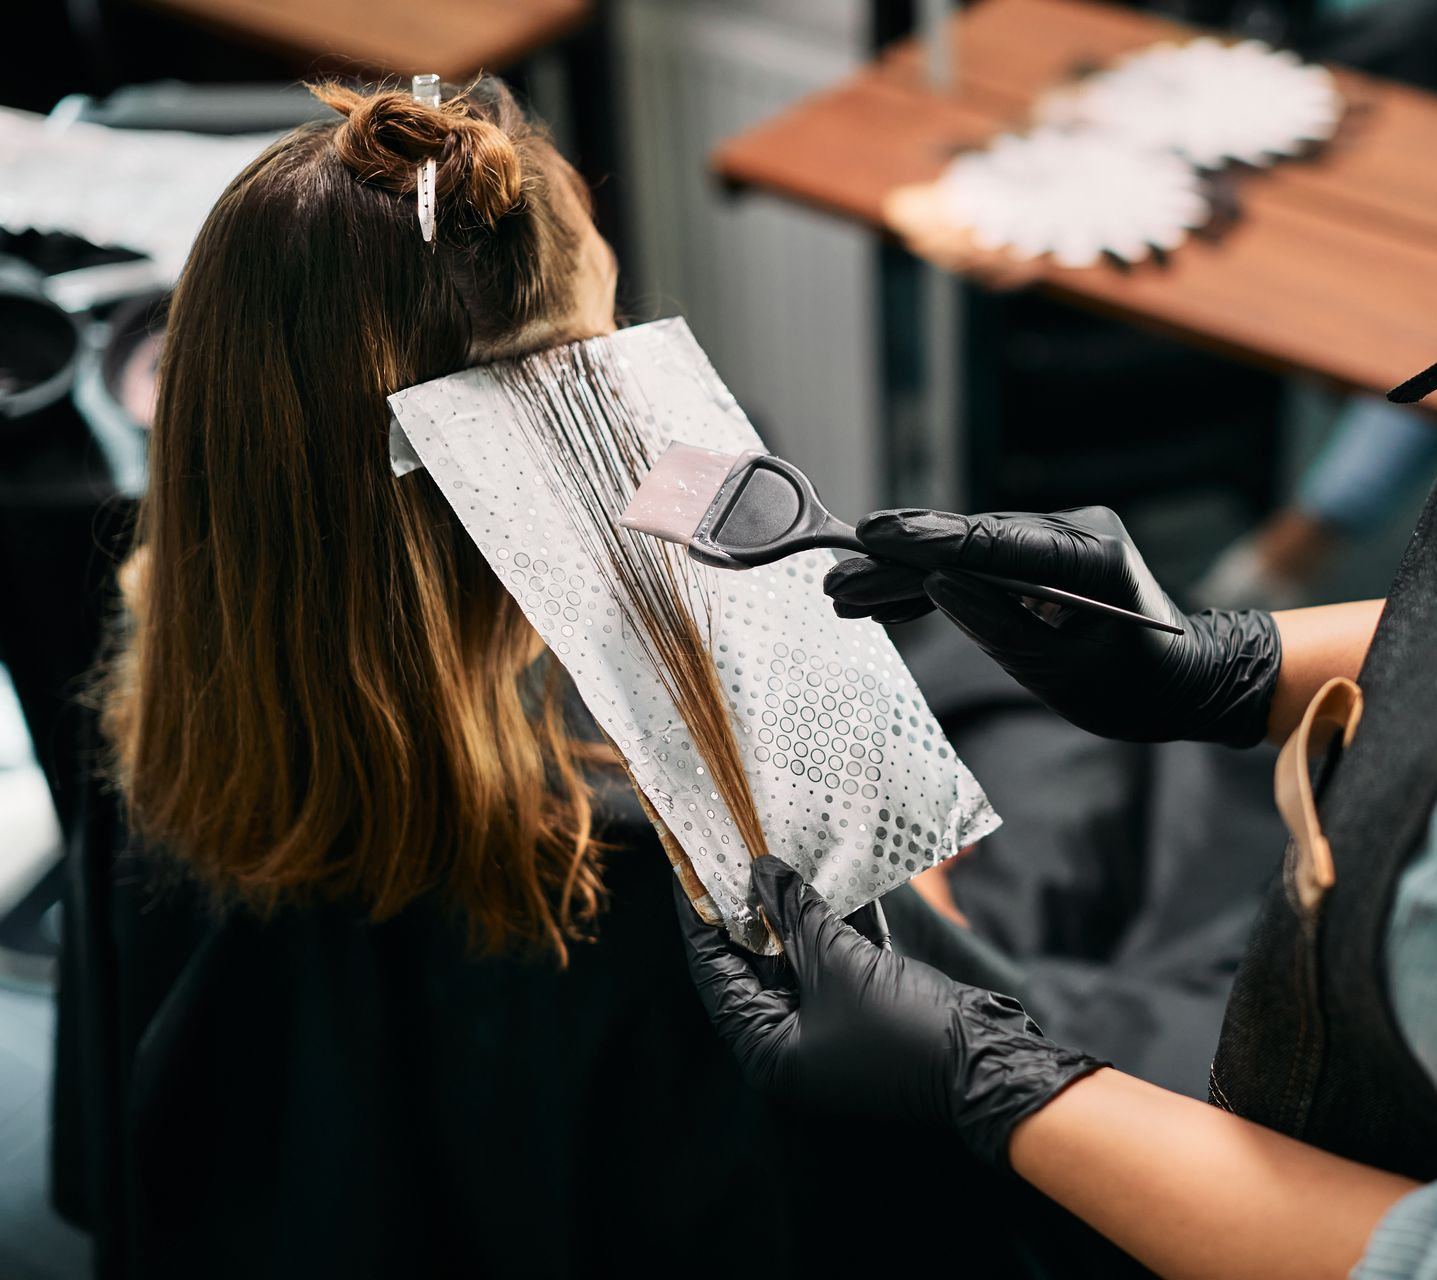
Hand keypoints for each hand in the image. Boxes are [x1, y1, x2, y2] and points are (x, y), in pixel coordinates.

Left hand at [675, 856, 1102, 1166]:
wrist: (985, 1061)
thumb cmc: (900, 1028)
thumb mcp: (838, 964)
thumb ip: (794, 915)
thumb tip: (762, 871)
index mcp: (766, 1046)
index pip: (713, 971)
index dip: (700, 916)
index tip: (690, 867)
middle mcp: (788, 1039)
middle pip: (752, 960)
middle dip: (747, 903)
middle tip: (732, 848)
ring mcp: (825, 1023)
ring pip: (794, 952)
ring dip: (790, 905)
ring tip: (772, 848)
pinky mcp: (860, 1004)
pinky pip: (831, 955)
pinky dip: (828, 918)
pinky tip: (823, 871)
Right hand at [823, 506, 1281, 745]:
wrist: (1188, 682)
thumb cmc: (1138, 689)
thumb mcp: (1066, 674)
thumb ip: (998, 627)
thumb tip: (936, 587)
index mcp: (1088, 555)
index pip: (991, 541)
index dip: (925, 539)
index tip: (870, 535)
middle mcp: (1071, 532)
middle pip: (967, 543)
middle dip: (897, 562)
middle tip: (837, 580)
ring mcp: (1056, 541)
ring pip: (964, 554)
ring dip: (905, 576)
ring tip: (846, 595)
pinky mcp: (1042, 559)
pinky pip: (979, 567)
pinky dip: (934, 586)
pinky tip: (888, 603)